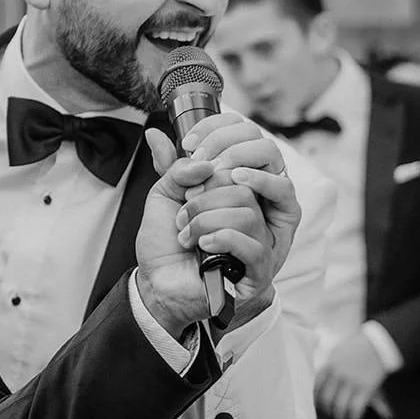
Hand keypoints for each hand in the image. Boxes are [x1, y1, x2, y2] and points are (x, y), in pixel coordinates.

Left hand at [136, 125, 274, 336]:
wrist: (157, 282)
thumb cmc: (167, 241)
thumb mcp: (165, 194)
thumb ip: (170, 165)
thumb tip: (160, 137)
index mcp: (240, 188)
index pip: (254, 146)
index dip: (223, 141)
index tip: (190, 148)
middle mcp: (258, 210)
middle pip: (245, 183)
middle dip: (204, 193)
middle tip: (184, 209)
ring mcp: (262, 239)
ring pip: (246, 212)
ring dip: (204, 219)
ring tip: (186, 233)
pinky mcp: (259, 268)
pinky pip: (251, 244)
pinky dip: (220, 238)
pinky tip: (202, 245)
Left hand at [315, 332, 388, 418]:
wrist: (377, 345)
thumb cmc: (355, 348)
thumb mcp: (335, 352)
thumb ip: (326, 366)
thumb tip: (315, 375)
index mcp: (328, 365)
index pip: (315, 386)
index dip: (315, 398)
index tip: (318, 403)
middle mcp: (338, 375)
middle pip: (326, 399)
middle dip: (327, 409)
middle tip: (329, 413)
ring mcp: (352, 382)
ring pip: (340, 406)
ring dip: (339, 416)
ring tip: (341, 418)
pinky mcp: (366, 388)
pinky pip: (355, 408)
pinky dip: (353, 416)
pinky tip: (353, 418)